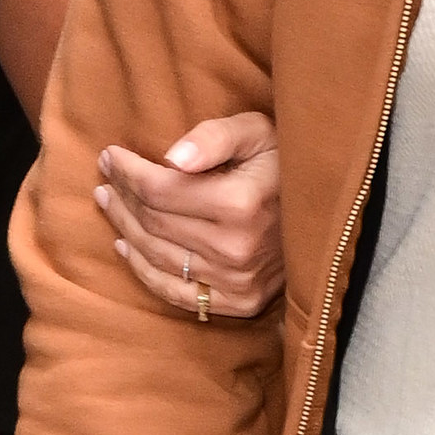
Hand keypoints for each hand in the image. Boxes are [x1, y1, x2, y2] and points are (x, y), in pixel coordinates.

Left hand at [95, 111, 282, 321]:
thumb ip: (214, 137)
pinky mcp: (239, 302)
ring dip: (125, 229)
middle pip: (154, 223)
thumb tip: (170, 159)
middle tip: (105, 178)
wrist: (329, 214)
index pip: (159, 189)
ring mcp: (236, 280)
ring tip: (109, 204)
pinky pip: (175, 292)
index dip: (127, 171)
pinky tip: (126, 248)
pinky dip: (143, 271)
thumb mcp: (258, 132)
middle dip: (122, 197)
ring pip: (157, 256)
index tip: (109, 156)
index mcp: (240, 203)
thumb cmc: (287, 163)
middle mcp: (236, 248)